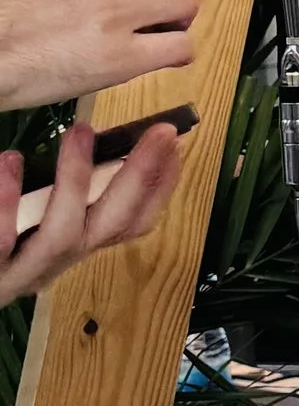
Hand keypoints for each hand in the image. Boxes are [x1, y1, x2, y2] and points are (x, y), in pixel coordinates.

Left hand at [0, 120, 185, 305]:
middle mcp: (55, 265)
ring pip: (64, 235)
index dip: (161, 189)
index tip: (174, 144)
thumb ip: (60, 196)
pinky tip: (11, 162)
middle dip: (140, 177)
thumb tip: (94, 145)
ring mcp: (22, 274)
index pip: (133, 224)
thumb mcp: (32, 226)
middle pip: (111, 226)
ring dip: (76, 181)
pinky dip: (9, 200)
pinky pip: (2, 239)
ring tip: (80, 131)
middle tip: (158, 132)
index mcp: (71, 251)